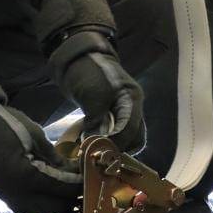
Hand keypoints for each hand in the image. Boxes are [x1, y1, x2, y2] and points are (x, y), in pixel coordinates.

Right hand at [0, 79, 81, 212]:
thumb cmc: (8, 125)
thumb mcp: (37, 137)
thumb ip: (57, 159)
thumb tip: (76, 171)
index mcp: (27, 175)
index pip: (62, 189)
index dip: (79, 185)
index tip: (90, 177)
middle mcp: (17, 193)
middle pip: (54, 207)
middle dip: (70, 197)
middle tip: (81, 184)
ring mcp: (8, 197)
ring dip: (56, 204)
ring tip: (66, 189)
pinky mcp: (4, 196)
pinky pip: (26, 211)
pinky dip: (40, 207)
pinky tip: (48, 193)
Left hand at [50, 30, 144, 153]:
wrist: (79, 57)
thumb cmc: (89, 72)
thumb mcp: (93, 95)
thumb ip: (97, 120)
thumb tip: (94, 143)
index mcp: (132, 100)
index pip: (131, 130)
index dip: (116, 144)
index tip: (100, 153)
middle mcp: (132, 107)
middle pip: (134, 137)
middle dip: (119, 149)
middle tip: (99, 155)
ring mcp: (123, 111)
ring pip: (125, 138)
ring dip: (112, 146)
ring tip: (95, 152)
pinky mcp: (111, 114)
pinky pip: (115, 133)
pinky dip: (106, 140)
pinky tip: (92, 145)